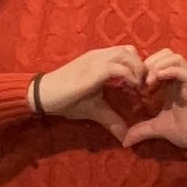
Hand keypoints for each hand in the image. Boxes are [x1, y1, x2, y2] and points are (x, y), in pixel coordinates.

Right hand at [32, 43, 146, 135]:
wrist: (45, 95)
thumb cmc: (66, 100)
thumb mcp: (95, 109)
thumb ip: (111, 118)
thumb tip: (126, 137)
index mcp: (99, 59)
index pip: (126, 52)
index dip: (136, 67)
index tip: (138, 87)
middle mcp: (99, 55)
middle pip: (130, 50)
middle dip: (140, 67)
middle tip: (141, 87)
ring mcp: (96, 60)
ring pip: (127, 54)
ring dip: (137, 70)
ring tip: (136, 88)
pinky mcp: (94, 70)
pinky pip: (120, 67)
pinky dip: (130, 77)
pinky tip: (130, 90)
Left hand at [116, 46, 186, 157]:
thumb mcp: (160, 128)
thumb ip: (143, 130)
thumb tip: (125, 141)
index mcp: (169, 84)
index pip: (156, 62)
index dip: (141, 68)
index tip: (131, 84)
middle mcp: (178, 78)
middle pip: (163, 53)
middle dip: (148, 63)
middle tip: (139, 81)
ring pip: (173, 56)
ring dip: (157, 64)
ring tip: (148, 81)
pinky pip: (182, 68)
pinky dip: (168, 70)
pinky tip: (157, 81)